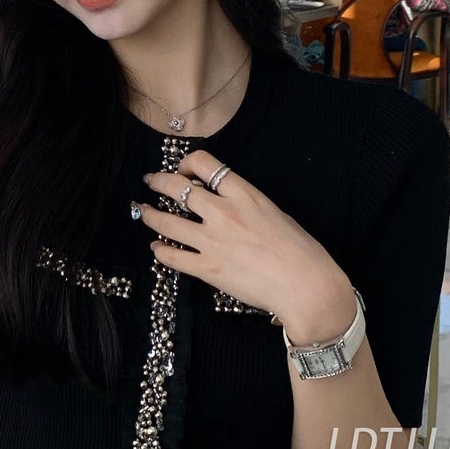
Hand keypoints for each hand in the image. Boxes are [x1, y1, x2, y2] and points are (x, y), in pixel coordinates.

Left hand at [137, 151, 351, 339]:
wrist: (306, 286)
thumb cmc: (301, 252)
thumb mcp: (275, 213)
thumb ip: (247, 204)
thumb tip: (226, 202)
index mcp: (244, 194)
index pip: (205, 163)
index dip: (187, 162)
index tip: (183, 169)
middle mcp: (224, 213)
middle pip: (178, 187)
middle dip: (159, 181)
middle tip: (151, 182)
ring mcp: (213, 241)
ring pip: (167, 221)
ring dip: (150, 214)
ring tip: (143, 210)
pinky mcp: (208, 269)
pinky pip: (173, 257)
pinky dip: (160, 251)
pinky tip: (156, 248)